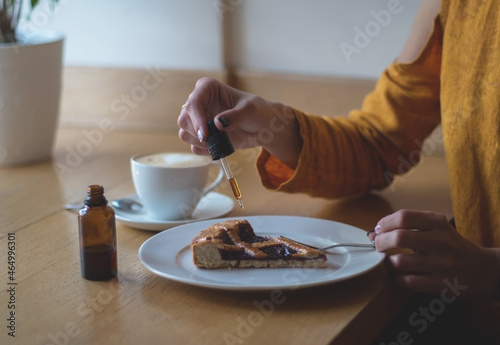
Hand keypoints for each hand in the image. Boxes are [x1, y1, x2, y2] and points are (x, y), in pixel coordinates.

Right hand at [177, 77, 301, 167]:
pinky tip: (220, 146)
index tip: (205, 135)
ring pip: (185, 134)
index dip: (196, 120)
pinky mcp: (202, 136)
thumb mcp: (251, 109)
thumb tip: (218, 123)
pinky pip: (194, 147)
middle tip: (215, 139)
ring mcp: (199, 121)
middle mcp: (199, 103)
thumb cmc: (258, 111)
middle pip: (184, 120)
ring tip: (222, 141)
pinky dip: (206, 150)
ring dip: (201, 142)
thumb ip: (236, 115)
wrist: (263, 127)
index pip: (193, 104)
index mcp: (207, 89)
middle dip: (197, 132)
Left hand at [372, 209, 499, 297]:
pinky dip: (397, 279)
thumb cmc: (450, 246)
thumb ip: (407, 226)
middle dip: (381, 242)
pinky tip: (400, 276)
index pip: (402, 216)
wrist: (482, 269)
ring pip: (400, 261)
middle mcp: (441, 241)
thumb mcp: (435, 228)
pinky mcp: (441, 284)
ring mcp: (442, 264)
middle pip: (399, 237)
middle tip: (378, 247)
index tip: (378, 230)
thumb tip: (373, 232)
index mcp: (437, 222)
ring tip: (390, 262)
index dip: (383, 223)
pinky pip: (408, 282)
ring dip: (388, 263)